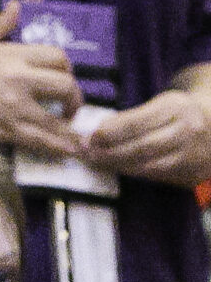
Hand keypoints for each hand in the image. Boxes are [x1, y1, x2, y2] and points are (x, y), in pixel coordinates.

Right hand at [0, 4, 82, 155]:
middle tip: (70, 107)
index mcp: (13, 56)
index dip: (67, 67)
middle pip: (65, 86)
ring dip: (70, 129)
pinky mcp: (7, 129)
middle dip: (74, 98)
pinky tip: (68, 151)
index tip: (64, 78)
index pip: (57, 56)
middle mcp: (19, 80)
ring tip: (77, 137)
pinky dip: (57, 147)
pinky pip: (40, 140)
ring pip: (56, 119)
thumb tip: (16, 6)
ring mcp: (15, 107)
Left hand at [81, 90, 210, 186]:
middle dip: (109, 153)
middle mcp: (188, 132)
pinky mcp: (195, 174)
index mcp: (176, 108)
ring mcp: (194, 156)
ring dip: (118, 166)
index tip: (89, 137)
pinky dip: (135, 173)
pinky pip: (159, 177)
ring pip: (148, 166)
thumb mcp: (161, 105)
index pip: (135, 123)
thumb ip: (133, 118)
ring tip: (97, 162)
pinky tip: (119, 169)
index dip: (108, 133)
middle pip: (141, 148)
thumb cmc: (182, 113)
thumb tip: (98, 133)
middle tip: (87, 153)